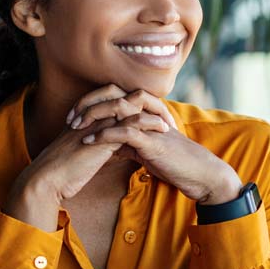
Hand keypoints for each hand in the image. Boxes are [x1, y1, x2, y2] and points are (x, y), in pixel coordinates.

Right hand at [4, 108, 166, 230]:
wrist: (47, 180)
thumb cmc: (61, 172)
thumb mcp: (81, 154)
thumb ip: (96, 146)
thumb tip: (112, 148)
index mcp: (86, 118)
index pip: (114, 101)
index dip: (133, 106)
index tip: (151, 116)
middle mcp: (92, 116)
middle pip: (124, 98)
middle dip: (146, 104)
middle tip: (164, 113)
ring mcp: (97, 124)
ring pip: (130, 107)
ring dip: (151, 113)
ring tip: (168, 122)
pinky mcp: (103, 138)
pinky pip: (131, 125)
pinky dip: (149, 126)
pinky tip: (162, 130)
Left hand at [71, 87, 241, 204]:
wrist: (199, 174)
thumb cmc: (175, 163)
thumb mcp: (146, 151)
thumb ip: (129, 145)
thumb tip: (109, 148)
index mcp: (145, 112)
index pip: (114, 96)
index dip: (92, 102)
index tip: (73, 116)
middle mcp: (147, 113)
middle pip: (112, 94)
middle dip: (88, 103)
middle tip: (70, 118)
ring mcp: (150, 124)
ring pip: (117, 107)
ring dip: (93, 115)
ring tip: (76, 127)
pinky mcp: (153, 140)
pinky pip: (125, 131)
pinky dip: (105, 135)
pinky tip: (90, 142)